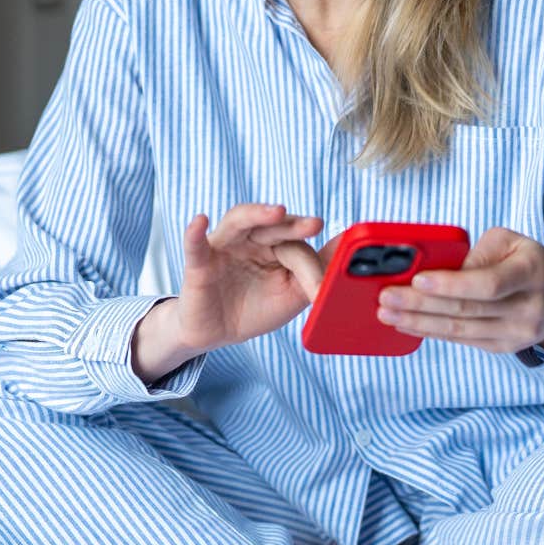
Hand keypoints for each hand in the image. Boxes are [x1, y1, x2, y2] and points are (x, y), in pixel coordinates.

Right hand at [170, 203, 329, 354]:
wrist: (215, 333)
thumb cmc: (254, 308)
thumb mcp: (291, 294)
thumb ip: (316, 271)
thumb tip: (348, 246)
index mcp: (274, 245)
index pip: (296, 247)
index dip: (310, 270)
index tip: (320, 292)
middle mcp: (250, 239)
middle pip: (273, 226)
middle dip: (294, 224)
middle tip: (315, 224)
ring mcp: (224, 247)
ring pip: (239, 222)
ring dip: (257, 213)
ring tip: (277, 211)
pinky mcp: (199, 264)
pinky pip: (196, 246)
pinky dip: (195, 233)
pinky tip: (200, 221)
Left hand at [374, 226, 543, 356]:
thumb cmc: (526, 261)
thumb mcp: (509, 242)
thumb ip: (475, 253)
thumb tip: (435, 270)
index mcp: (531, 272)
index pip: (488, 284)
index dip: (451, 284)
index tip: (417, 280)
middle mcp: (528, 308)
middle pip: (466, 311)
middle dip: (420, 305)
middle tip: (386, 298)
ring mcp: (517, 334)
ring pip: (460, 331)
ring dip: (418, 323)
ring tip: (387, 314)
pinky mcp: (503, 347)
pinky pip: (462, 341)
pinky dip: (430, 332)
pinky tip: (406, 324)